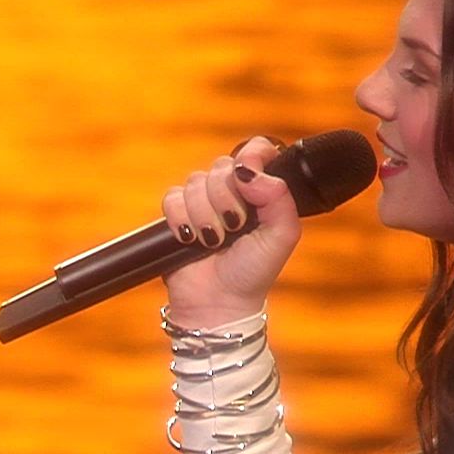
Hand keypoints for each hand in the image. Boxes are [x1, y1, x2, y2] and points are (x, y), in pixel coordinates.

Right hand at [159, 136, 301, 328]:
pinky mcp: (177, 215)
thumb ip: (279, 198)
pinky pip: (172, 197)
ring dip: (204, 214)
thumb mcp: (281, 236)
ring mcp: (203, 202)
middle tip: (234, 226)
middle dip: (226, 198)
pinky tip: (190, 239)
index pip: (256, 150)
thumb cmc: (253, 272)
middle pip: (221, 166)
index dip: (251, 156)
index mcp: (260, 192)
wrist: (218, 303)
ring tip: (213, 241)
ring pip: (195, 181)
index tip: (248, 179)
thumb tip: (249, 171)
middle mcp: (232, 192)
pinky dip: (180, 219)